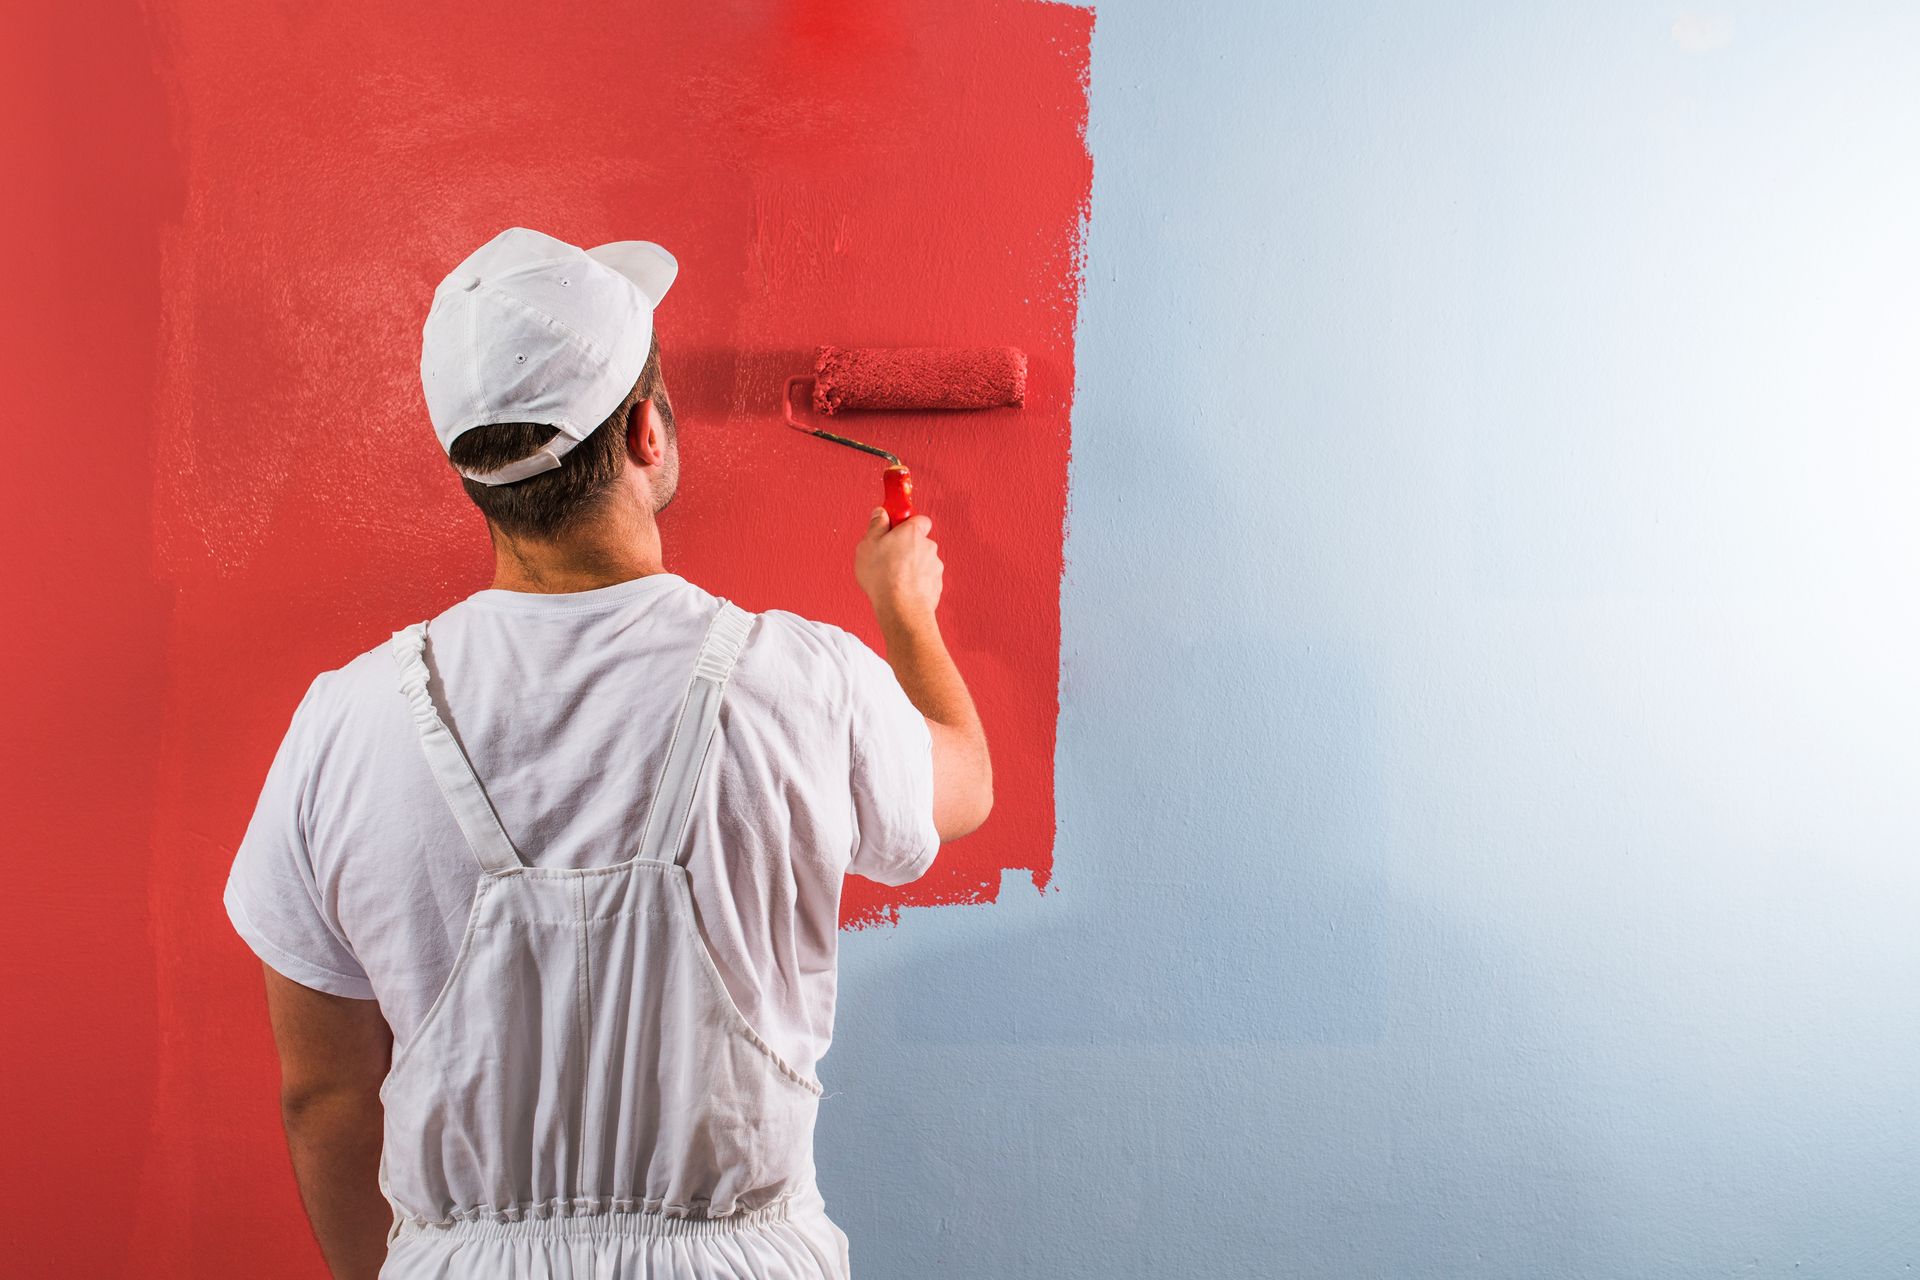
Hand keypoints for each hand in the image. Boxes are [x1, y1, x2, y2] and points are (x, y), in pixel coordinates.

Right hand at [854, 506, 942, 630]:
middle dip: (906, 547)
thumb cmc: (883, 576)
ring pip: (922, 562)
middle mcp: (928, 547)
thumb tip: (880, 513)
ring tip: (893, 578)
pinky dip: (916, 583)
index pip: (918, 518)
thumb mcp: (868, 544)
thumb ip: (876, 525)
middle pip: (919, 541)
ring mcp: (935, 567)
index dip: (906, 523)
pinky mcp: (936, 585)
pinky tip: (901, 590)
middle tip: (888, 556)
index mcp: (913, 533)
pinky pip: (925, 579)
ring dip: (911, 567)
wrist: (901, 608)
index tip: (894, 527)